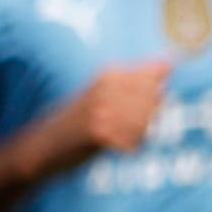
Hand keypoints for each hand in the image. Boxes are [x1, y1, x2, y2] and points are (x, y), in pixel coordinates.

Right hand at [45, 60, 175, 171]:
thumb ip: (138, 78)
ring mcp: (103, 109)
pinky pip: (134, 142)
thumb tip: (170, 63)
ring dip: (136, 136)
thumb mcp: (105, 92)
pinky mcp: (99, 133)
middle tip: (119, 126)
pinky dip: (128, 149)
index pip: (156, 80)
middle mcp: (107, 87)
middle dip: (146, 119)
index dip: (152, 100)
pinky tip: (111, 147)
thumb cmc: (78, 120)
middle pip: (154, 103)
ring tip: (115, 136)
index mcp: (109, 73)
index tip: (129, 109)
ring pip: (146, 124)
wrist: (42, 146)